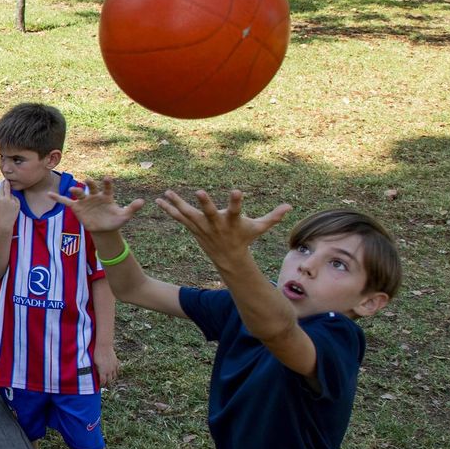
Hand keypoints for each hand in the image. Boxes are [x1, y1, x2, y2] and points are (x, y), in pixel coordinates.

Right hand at [0, 179, 20, 229]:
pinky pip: (16, 199)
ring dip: (10, 196)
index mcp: (0, 199)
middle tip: (7, 180)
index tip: (4, 180)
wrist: (5, 224)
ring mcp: (13, 202)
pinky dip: (14, 200)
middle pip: (7, 188)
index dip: (3, 184)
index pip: (2, 188)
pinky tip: (11, 206)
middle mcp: (7, 199)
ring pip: (12, 195)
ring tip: (7, 204)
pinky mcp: (18, 205)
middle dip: (7, 183)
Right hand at [55, 176, 144, 232]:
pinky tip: (49, 194)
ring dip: (76, 190)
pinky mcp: (77, 207)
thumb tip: (143, 201)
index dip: (108, 183)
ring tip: (73, 189)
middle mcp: (95, 195)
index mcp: (107, 195)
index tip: (108, 178)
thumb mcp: (125, 216)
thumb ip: (132, 208)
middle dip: (90, 183)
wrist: (104, 229)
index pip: (108, 187)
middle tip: (88, 180)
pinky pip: (66, 202)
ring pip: (79, 193)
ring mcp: (85, 201)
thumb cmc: (114, 220)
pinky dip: (58, 198)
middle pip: (91, 187)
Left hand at [93, 346, 118, 387]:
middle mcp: (109, 371)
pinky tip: (113, 373)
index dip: (101, 385)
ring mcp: (114, 367)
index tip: (100, 386)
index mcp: (103, 371)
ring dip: (112, 378)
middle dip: (107, 383)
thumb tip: (94, 375)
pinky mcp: (116, 363)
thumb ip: (95, 370)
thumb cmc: (96, 354)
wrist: (104, 346)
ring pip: (114, 376)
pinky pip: (117, 370)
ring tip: (109, 379)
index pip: (103, 382)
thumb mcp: (94, 363)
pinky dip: (115, 373)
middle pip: (110, 380)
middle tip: (104, 384)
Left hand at [155, 189, 290, 264]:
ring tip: (167, 192)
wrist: (228, 259)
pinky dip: (170, 209)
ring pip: (189, 214)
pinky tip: (159, 201)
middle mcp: (216, 225)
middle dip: (205, 204)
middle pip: (210, 213)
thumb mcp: (259, 228)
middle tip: (199, 191)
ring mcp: (203, 228)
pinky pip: (179, 218)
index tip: (236, 190)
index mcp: (233, 222)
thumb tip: (290, 206)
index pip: (236, 210)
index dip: (236, 201)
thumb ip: (273, 217)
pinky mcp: (194, 228)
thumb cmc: (244, 239)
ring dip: (177, 204)